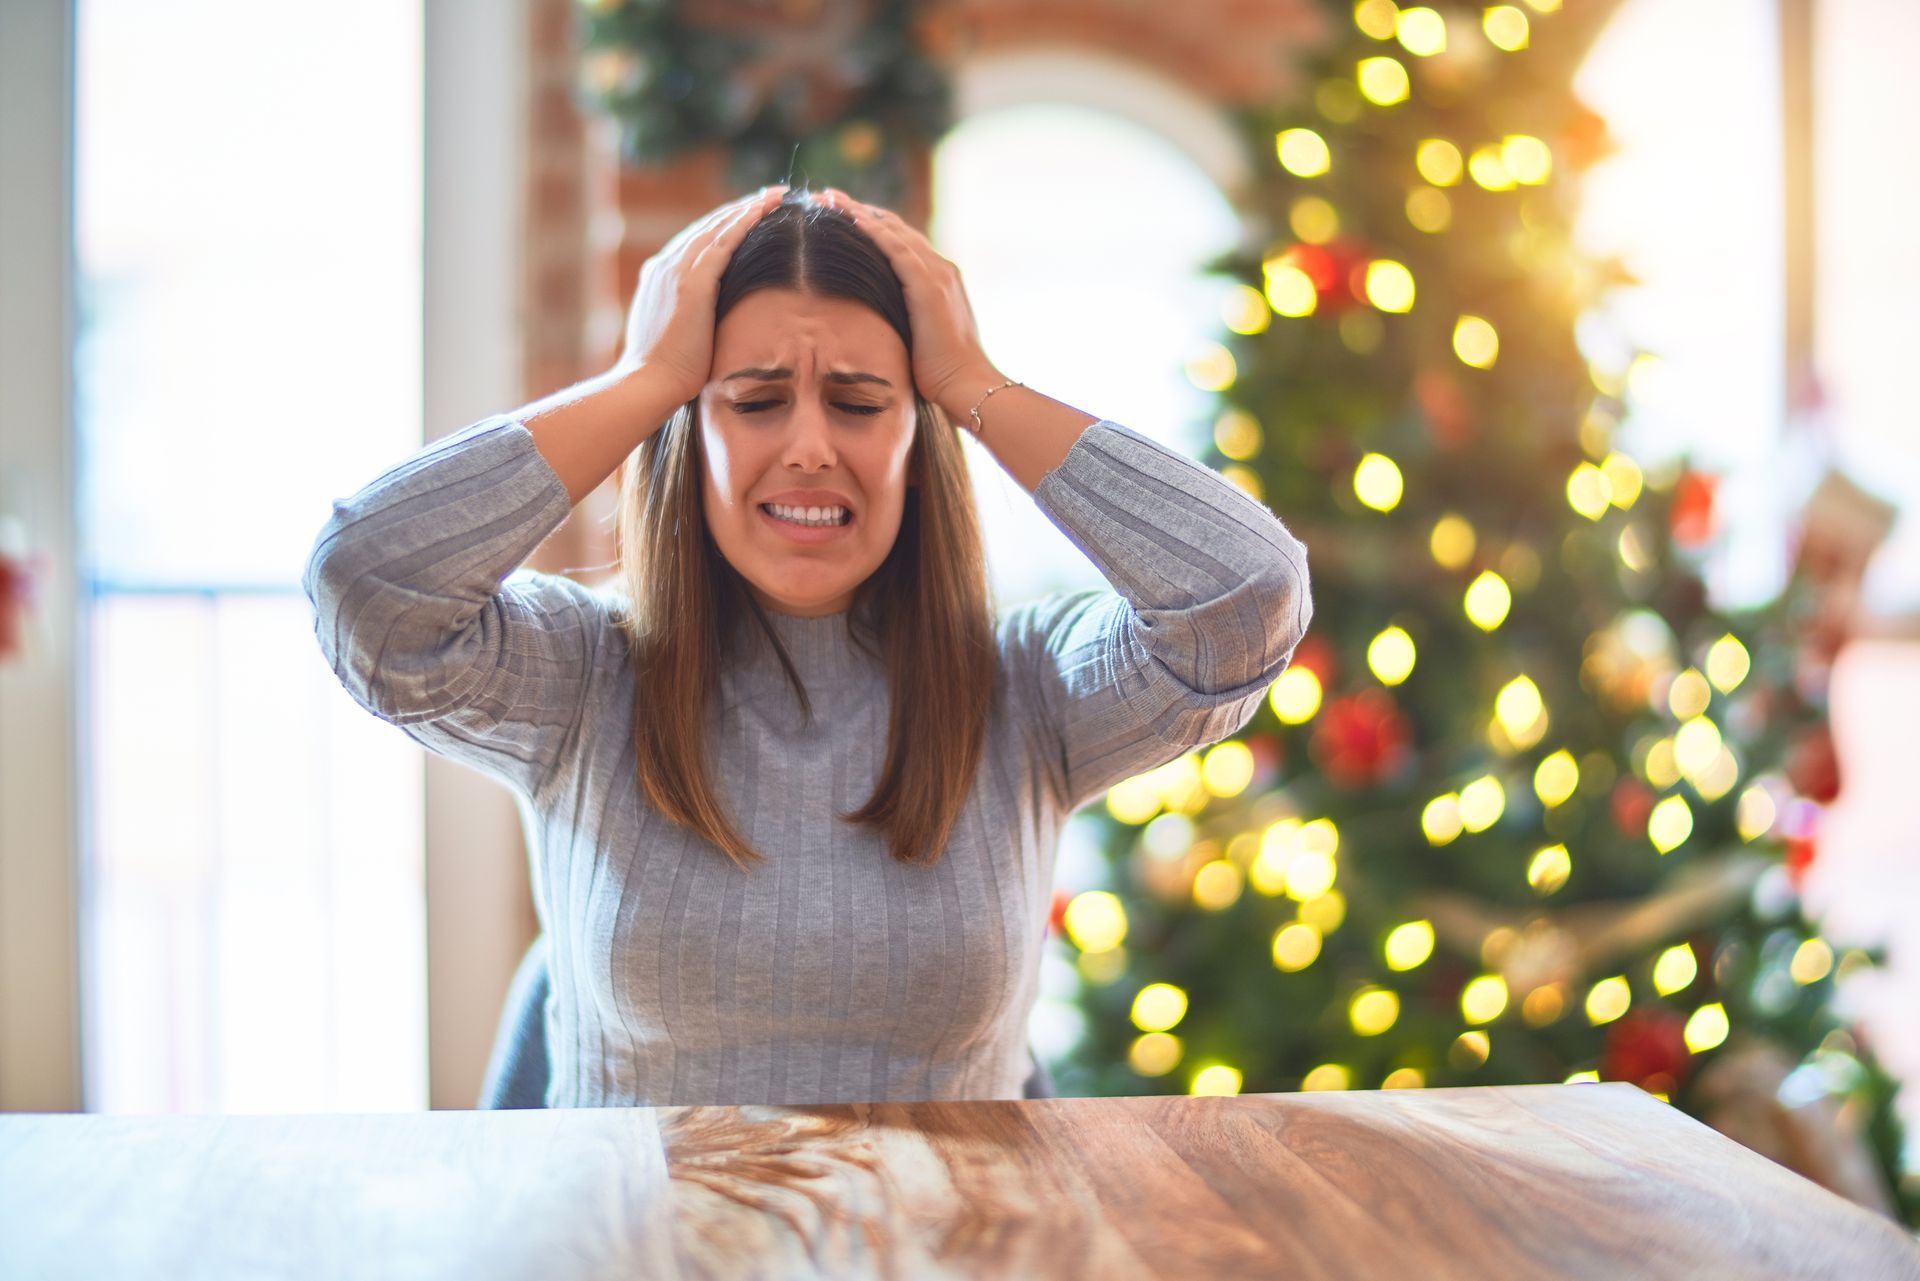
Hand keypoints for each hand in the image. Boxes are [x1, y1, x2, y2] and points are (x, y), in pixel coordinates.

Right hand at [617, 184, 788, 401]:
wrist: (648, 385)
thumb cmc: (664, 375)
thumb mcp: (676, 338)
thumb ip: (690, 320)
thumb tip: (709, 326)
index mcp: (659, 278)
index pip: (697, 243)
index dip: (724, 227)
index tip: (750, 217)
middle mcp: (665, 266)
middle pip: (708, 227)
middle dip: (739, 209)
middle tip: (770, 195)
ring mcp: (676, 271)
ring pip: (718, 227)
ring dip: (748, 208)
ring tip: (776, 195)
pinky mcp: (692, 283)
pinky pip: (724, 242)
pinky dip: (744, 222)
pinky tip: (764, 209)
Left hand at [815, 188, 997, 418]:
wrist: (966, 384)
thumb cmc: (941, 372)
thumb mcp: (917, 337)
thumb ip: (903, 319)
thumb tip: (875, 322)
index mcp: (938, 278)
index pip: (900, 242)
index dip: (871, 226)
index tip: (841, 216)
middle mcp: (940, 268)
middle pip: (895, 228)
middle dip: (860, 211)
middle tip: (828, 197)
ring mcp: (937, 274)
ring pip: (893, 230)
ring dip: (859, 212)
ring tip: (830, 199)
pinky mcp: (929, 286)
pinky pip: (897, 249)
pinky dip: (874, 231)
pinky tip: (851, 219)